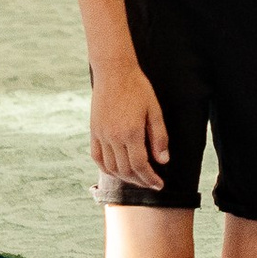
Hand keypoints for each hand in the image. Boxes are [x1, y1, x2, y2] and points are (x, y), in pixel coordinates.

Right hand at [91, 58, 168, 190]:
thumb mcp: (155, 110)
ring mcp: (101, 135)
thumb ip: (159, 137)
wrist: (114, 72)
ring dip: (124, 177)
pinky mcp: (94, 132)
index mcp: (131, 132)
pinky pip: (97, 158)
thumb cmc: (138, 88)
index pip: (140, 165)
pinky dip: (107, 169)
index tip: (159, 185)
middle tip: (151, 183)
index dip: (150, 178)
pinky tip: (117, 171)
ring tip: (137, 178)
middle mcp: (114, 137)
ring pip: (111, 168)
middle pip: (126, 170)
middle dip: (140, 181)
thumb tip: (163, 161)